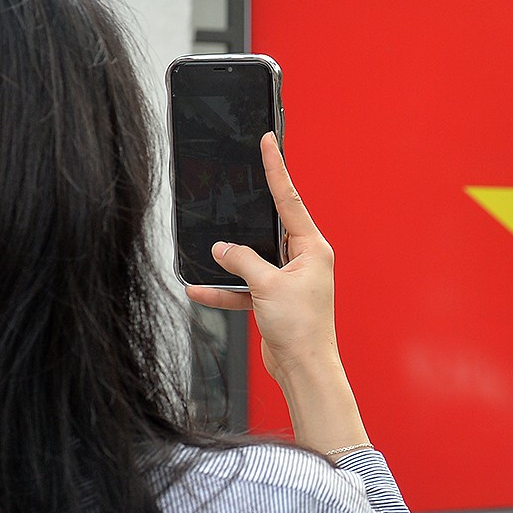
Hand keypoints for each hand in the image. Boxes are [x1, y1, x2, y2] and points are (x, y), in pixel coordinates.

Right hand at [185, 133, 335, 382]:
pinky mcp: (274, 299)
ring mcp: (288, 279)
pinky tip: (199, 289)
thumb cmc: (302, 328)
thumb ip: (242, 260)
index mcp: (313, 248)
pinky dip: (225, 289)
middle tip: (234, 188)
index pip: (290, 200)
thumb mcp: (267, 285)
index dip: (276, 169)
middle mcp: (303, 260)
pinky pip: (245, 287)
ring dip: (231, 262)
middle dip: (247, 218)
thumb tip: (221, 248)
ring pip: (253, 259)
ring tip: (208, 252)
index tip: (269, 142)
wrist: (303, 369)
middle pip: (270, 228)